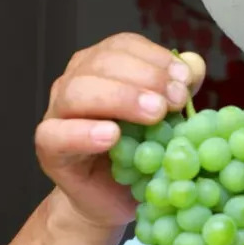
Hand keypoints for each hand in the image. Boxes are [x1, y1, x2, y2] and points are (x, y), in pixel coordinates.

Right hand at [35, 34, 205, 225]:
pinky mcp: (49, 147)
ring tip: (153, 114)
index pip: (124, 45)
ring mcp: (58, 112)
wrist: (115, 198)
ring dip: (120, 98)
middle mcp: (77, 80)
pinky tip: (112, 136)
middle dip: (144, 77)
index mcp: (104, 65)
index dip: (155, 58)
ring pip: (77, 91)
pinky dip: (84, 133)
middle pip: (102, 63)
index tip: (185, 79)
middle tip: (175, 100)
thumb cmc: (141, 153)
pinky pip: (56, 134)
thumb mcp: (169, 121)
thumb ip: (179, 90)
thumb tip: (194, 65)